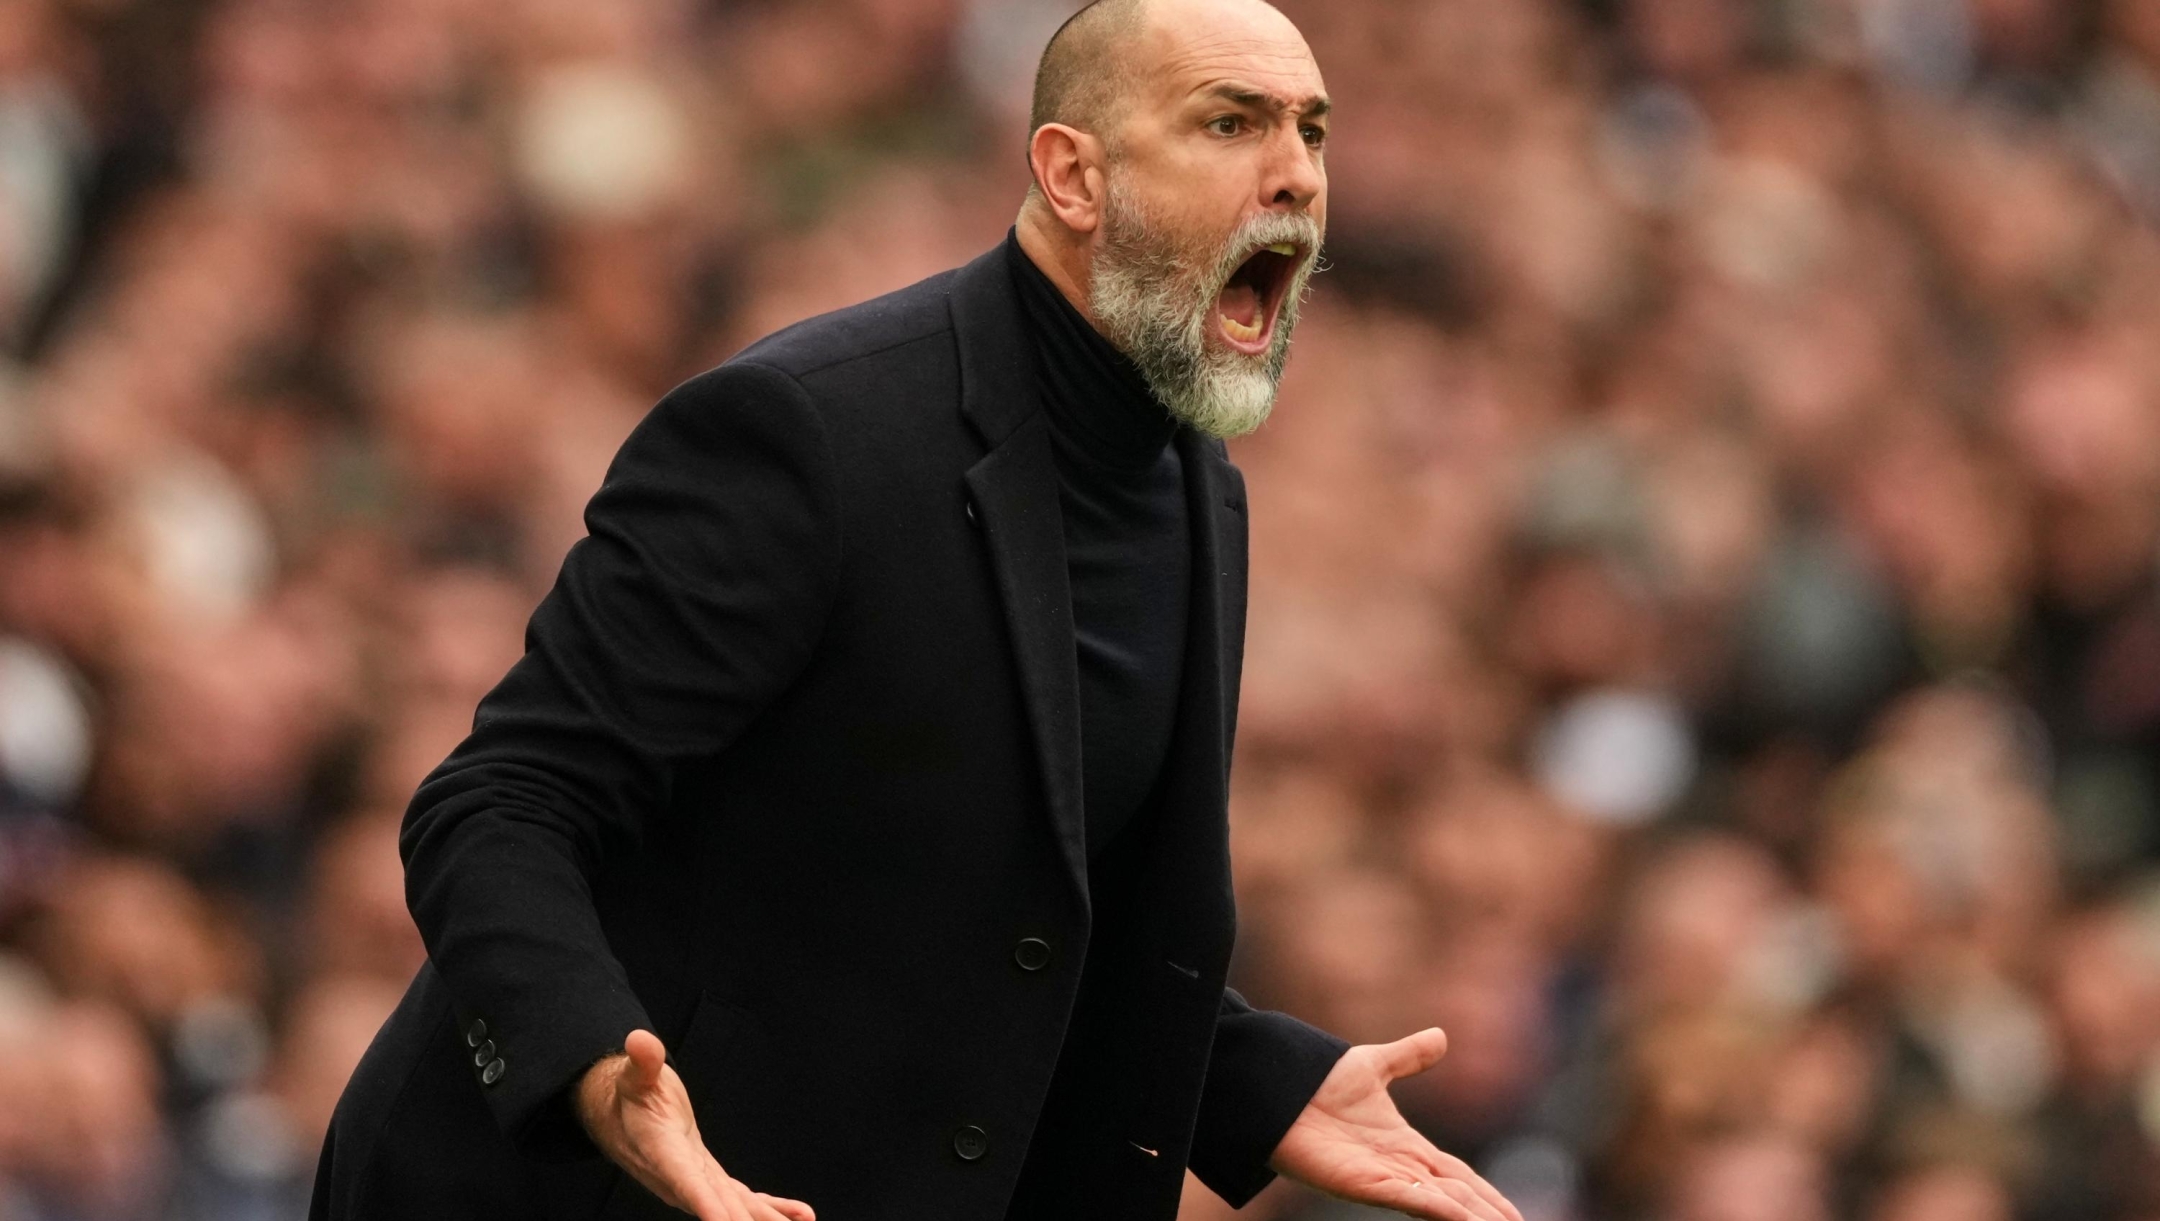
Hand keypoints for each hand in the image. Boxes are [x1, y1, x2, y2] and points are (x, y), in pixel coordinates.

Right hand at [576, 1029, 815, 1220]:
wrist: (620, 1116)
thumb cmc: (630, 1095)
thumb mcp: (634, 1075)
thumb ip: (641, 1062)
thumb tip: (639, 1040)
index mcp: (662, 1153)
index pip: (686, 1182)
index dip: (707, 1205)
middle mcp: (679, 1177)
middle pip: (717, 1204)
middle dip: (743, 1219)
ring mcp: (696, 1182)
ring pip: (735, 1205)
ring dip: (766, 1216)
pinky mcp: (709, 1180)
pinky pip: (742, 1198)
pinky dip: (770, 1205)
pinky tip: (798, 1214)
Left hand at [1267, 1027, 1523, 1220]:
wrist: (1278, 1087)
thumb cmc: (1317, 1082)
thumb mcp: (1374, 1066)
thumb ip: (1408, 1057)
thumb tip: (1441, 1036)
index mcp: (1406, 1147)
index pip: (1458, 1176)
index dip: (1487, 1194)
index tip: (1514, 1214)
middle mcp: (1400, 1168)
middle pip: (1458, 1195)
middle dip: (1490, 1214)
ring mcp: (1383, 1178)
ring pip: (1442, 1203)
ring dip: (1474, 1217)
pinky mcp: (1363, 1183)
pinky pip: (1410, 1199)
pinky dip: (1439, 1209)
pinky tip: (1463, 1216)